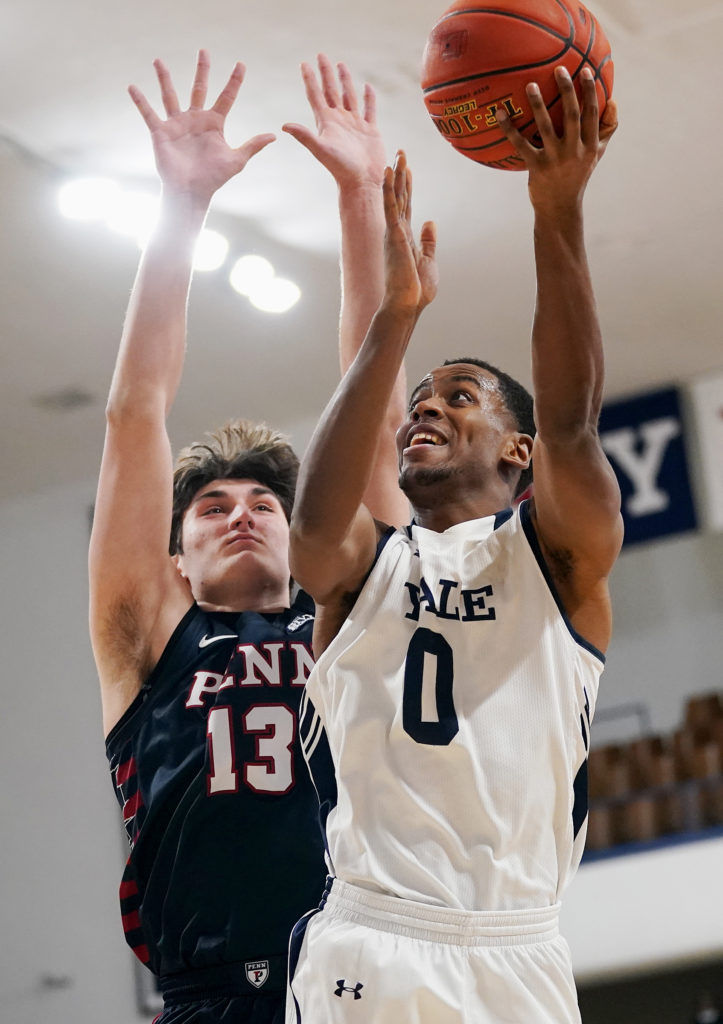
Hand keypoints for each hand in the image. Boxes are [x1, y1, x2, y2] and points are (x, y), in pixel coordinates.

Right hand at [129, 50, 274, 205]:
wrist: (191, 193)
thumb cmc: (213, 178)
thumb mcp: (236, 160)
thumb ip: (253, 146)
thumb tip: (273, 135)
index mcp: (214, 123)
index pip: (226, 97)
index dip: (234, 81)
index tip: (241, 64)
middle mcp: (195, 119)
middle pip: (199, 88)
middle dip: (202, 70)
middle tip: (204, 51)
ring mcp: (177, 124)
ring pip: (170, 95)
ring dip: (165, 78)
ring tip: (159, 60)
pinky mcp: (161, 132)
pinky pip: (149, 113)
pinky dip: (140, 101)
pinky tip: (132, 87)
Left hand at [282, 54, 385, 190]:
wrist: (361, 182)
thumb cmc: (340, 168)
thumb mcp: (320, 149)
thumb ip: (304, 136)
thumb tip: (283, 125)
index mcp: (327, 122)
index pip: (316, 95)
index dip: (310, 79)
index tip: (304, 63)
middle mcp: (339, 121)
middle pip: (331, 91)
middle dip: (326, 73)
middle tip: (321, 55)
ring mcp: (355, 125)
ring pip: (349, 96)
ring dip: (345, 81)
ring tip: (340, 65)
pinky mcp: (370, 130)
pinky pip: (370, 109)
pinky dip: (369, 98)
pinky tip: (367, 87)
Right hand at [381, 151, 437, 315]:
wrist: (406, 304)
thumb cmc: (416, 289)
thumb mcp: (428, 261)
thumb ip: (428, 242)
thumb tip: (431, 222)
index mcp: (405, 238)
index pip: (406, 206)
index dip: (407, 186)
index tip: (407, 169)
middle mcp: (397, 232)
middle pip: (400, 197)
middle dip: (401, 174)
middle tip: (401, 152)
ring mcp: (394, 232)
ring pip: (395, 198)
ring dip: (396, 175)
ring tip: (398, 155)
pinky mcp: (394, 235)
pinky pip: (391, 206)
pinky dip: (390, 189)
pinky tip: (389, 172)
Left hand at [496, 66, 617, 215]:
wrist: (560, 209)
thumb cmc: (578, 176)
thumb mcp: (596, 154)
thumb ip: (606, 129)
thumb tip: (613, 100)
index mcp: (590, 146)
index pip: (592, 114)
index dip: (590, 91)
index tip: (586, 70)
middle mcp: (574, 151)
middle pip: (572, 115)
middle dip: (567, 90)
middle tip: (559, 69)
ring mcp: (555, 160)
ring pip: (546, 127)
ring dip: (538, 105)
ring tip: (530, 85)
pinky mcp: (536, 168)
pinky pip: (521, 144)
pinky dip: (509, 129)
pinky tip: (500, 113)